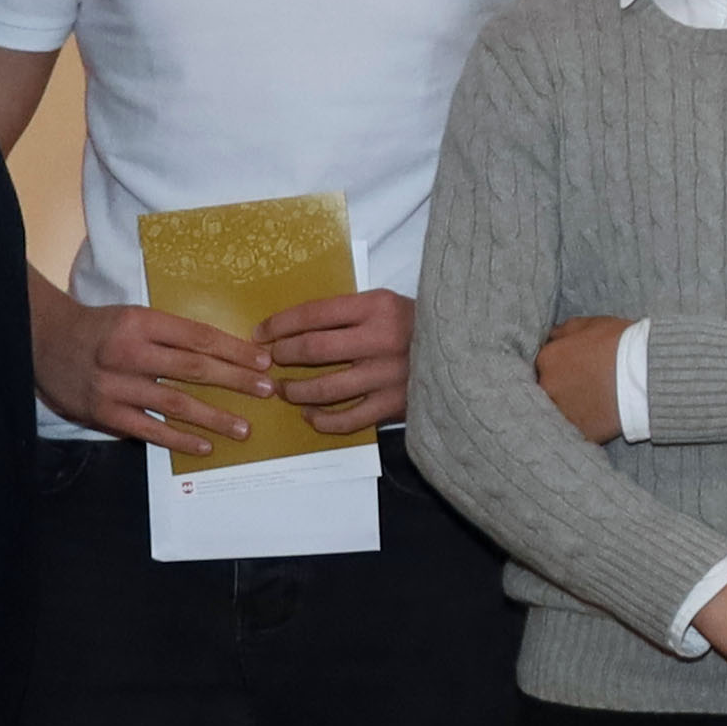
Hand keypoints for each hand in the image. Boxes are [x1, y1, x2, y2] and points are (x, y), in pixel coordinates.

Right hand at [37, 292, 266, 455]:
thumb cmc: (100, 329)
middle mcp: (130, 352)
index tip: (263, 361)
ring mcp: (116, 385)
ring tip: (244, 429)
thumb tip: (225, 353)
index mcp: (141, 322)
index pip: (198, 337)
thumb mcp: (134, 317)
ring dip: (214, 418)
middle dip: (235, 381)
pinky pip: (149, 429)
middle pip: (193, 368)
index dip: (234, 350)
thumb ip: (171, 334)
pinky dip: (179, 439)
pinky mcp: (105, 413)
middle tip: (267, 392)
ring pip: (175, 403)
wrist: (43, 342)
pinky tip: (205, 447)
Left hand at [264, 288, 410, 434]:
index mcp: (377, 307)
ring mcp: (388, 375)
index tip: (261, 333)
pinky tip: (311, 416)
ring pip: (325, 388)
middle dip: (283, 356)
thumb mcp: (386, 305)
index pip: (314, 313)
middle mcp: (381, 340)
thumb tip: (295, 327)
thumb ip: (349, 313)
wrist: (465, 354)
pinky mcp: (394, 404)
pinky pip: (347, 419)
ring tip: (285, 390)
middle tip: (272, 361)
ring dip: (296, 391)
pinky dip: (323, 420)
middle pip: (313, 349)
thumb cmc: (416, 327)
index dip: (280, 324)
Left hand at [536, 315, 632, 445]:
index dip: (558, 367)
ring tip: (591, 403)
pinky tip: (600, 417)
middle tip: (583, 387)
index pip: (542, 366)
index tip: (573, 370)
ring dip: (571, 408)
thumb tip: (551, 336)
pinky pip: (578, 431)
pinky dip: (586, 425)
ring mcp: (563, 411)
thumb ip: (564, 331)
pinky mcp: (581, 431)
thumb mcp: (590, 324)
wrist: (646, 371)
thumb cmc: (621, 343)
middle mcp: (548, 386)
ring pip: (559, 412)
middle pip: (547, 390)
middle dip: (562, 388)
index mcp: (547, 359)